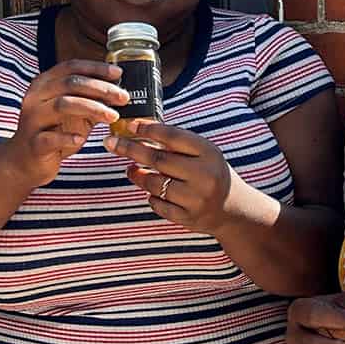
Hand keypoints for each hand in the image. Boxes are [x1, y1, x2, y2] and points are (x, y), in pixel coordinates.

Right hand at [8, 60, 127, 186]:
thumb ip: (92, 99)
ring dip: (92, 108)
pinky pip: (51, 138)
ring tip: (113, 117)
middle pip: (70, 83)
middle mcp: (35, 97)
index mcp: (45, 84)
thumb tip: (119, 90)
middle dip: (100, 88)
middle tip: (123, 97)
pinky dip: (69, 137)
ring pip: (62, 105)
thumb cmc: (54, 131)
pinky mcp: (33, 143)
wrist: (26, 160)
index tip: (118, 73)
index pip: (71, 67)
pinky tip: (82, 139)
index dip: (95, 68)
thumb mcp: (75, 112)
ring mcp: (32, 119)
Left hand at [103, 121, 252, 234]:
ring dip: (137, 175)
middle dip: (130, 149)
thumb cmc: (212, 174)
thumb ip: (178, 144)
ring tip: (131, 169)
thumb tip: (138, 130)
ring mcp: (197, 199)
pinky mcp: (189, 218)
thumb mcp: (204, 154)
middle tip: (111, 143)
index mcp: (210, 153)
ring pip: (154, 184)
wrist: (234, 209)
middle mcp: (205, 175)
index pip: (173, 136)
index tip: (129, 125)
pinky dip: (151, 196)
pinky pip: (158, 205)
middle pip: (158, 159)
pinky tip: (153, 191)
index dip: (148, 129)